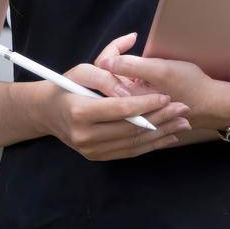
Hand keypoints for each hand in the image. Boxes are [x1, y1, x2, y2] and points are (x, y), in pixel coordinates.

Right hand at [34, 63, 191, 160]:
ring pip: (133, 143)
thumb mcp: (82, 71)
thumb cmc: (65, 86)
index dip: (145, 103)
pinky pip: (129, 152)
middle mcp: (84, 136)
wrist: (46, 113)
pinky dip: (150, 145)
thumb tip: (130, 85)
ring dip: (161, 133)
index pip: (120, 109)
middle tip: (183, 109)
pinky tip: (168, 137)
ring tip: (182, 123)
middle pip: (130, 128)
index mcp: (79, 112)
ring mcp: (91, 150)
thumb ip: (107, 74)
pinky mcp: (97, 157)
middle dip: (160, 118)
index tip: (166, 96)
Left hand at [95, 33, 229, 131]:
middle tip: (131, 40)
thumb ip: (132, 66)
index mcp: (128, 99)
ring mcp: (134, 103)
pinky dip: (132, 69)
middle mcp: (127, 104)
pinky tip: (144, 62)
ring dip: (124, 61)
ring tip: (135, 47)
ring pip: (118, 78)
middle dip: (116, 54)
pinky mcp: (142, 101)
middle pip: (107, 75)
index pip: (104, 72)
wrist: (212, 103)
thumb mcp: (162, 71)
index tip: (131, 38)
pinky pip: (128, 82)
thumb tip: (103, 63)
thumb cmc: (191, 86)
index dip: (113, 50)